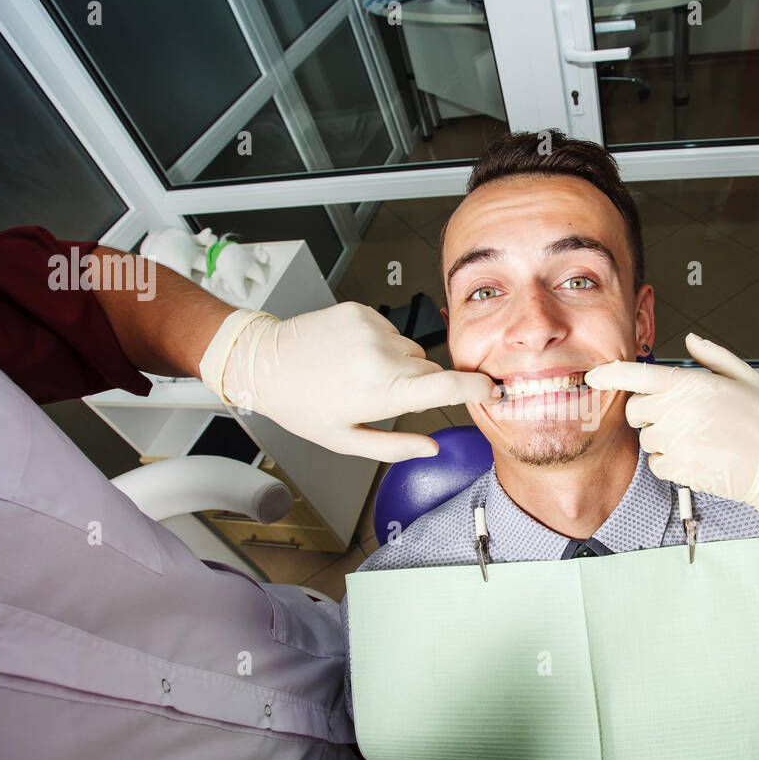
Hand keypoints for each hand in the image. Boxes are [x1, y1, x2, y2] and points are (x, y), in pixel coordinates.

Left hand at [200, 302, 497, 461]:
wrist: (264, 362)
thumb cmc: (303, 406)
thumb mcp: (346, 440)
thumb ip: (395, 447)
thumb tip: (432, 448)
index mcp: (383, 392)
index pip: (450, 386)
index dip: (479, 387)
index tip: (494, 389)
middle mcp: (384, 357)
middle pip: (431, 371)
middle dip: (419, 385)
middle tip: (383, 395)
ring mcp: (373, 330)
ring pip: (411, 351)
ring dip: (399, 364)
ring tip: (361, 373)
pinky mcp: (362, 311)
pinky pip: (390, 331)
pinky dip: (381, 343)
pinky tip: (352, 354)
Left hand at [585, 333, 758, 560]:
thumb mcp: (748, 378)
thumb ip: (714, 357)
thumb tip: (691, 340)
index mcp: (694, 384)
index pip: (639, 374)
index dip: (611, 374)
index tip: (594, 375)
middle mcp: (681, 410)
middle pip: (635, 409)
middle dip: (649, 412)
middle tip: (679, 417)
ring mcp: (678, 441)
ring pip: (646, 438)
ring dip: (663, 439)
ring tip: (699, 439)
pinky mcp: (679, 468)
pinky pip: (656, 464)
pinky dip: (670, 463)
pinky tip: (698, 457)